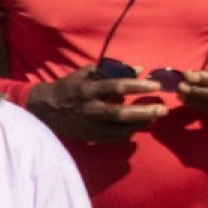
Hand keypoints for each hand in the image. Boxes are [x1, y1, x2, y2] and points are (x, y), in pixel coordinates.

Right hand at [26, 67, 167, 141]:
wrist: (45, 109)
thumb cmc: (68, 87)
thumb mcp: (86, 73)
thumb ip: (111, 71)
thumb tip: (138, 69)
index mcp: (88, 89)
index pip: (117, 86)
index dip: (138, 86)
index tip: (155, 86)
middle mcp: (90, 108)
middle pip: (121, 113)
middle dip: (144, 112)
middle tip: (163, 110)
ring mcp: (90, 125)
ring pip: (119, 129)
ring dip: (140, 125)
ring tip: (155, 119)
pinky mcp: (89, 136)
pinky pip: (113, 138)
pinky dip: (128, 133)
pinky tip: (138, 128)